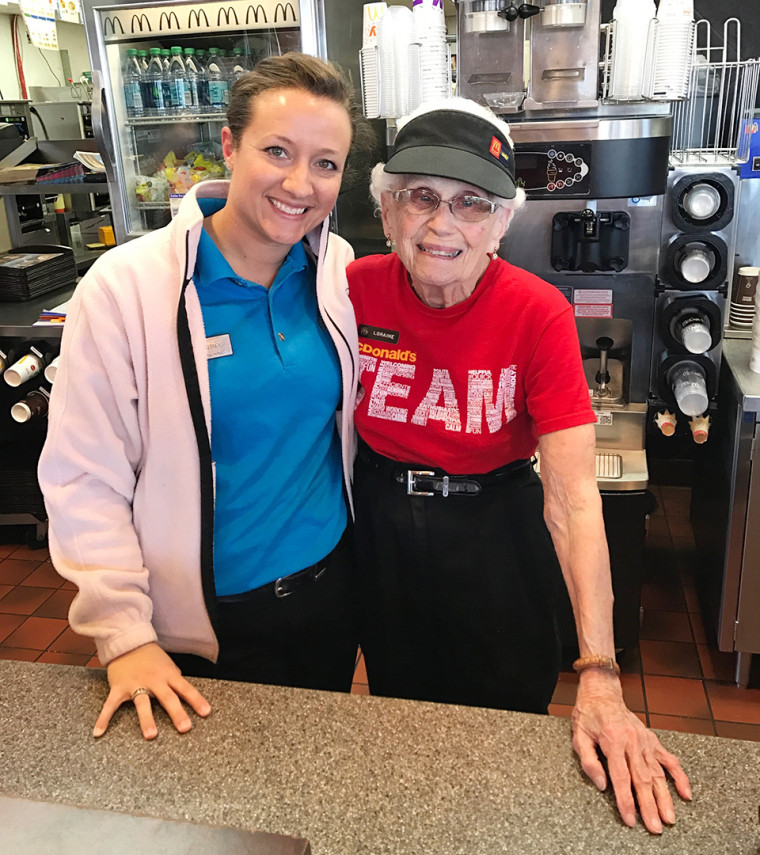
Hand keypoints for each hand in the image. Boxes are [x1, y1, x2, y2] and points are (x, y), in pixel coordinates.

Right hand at [94, 642, 211, 739]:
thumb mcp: (168, 665)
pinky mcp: (118, 688)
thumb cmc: (151, 657)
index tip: (206, 713)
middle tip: (185, 728)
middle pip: (167, 697)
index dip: (196, 700)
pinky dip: (104, 718)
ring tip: (151, 735)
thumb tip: (185, 694)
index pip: (186, 688)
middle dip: (177, 713)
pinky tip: (99, 733)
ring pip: (142, 703)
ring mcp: (135, 684)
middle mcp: (154, 680)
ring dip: (147, 719)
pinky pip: (111, 705)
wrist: (128, 642)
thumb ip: (174, 679)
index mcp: (168, 674)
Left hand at [571, 669, 691, 833]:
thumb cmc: (589, 715)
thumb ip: (588, 761)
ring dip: (665, 798)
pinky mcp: (652, 740)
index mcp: (613, 741)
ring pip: (658, 774)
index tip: (630, 820)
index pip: (621, 778)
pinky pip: (669, 760)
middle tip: (655, 828)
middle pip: (642, 780)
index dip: (626, 801)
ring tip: (670, 819)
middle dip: (649, 806)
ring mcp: (645, 741)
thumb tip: (602, 785)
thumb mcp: (578, 736)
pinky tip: (686, 793)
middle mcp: (632, 742)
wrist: (602, 693)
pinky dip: (679, 776)